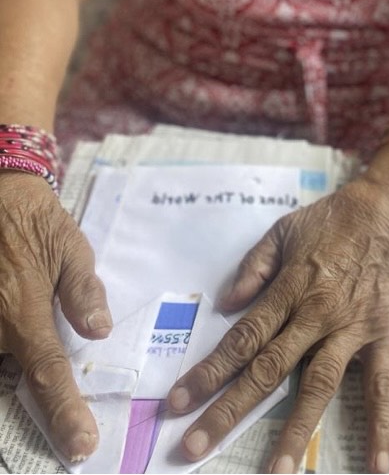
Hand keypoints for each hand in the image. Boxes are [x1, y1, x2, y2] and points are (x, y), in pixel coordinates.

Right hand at [0, 172, 111, 461]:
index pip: (47, 373)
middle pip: (14, 376)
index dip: (64, 413)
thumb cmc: (34, 220)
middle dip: (37, 383)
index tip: (80, 447)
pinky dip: (5, 339)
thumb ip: (83, 291)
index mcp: (23, 311)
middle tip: (56, 373)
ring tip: (34, 326)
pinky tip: (16, 310)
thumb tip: (99, 334)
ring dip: (15, 356)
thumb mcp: (70, 247)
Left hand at [167, 148, 388, 473]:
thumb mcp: (285, 229)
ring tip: (276, 471)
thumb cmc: (334, 220)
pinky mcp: (382, 337)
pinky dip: (379, 426)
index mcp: (289, 288)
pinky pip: (380, 387)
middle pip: (268, 369)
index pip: (242, 337)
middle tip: (194, 445)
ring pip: (319, 385)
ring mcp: (351, 329)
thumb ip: (254, 265)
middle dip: (230, 409)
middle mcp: (316, 314)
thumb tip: (225, 303)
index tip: (178, 402)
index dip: (209, 371)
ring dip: (296, 430)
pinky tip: (375, 464)